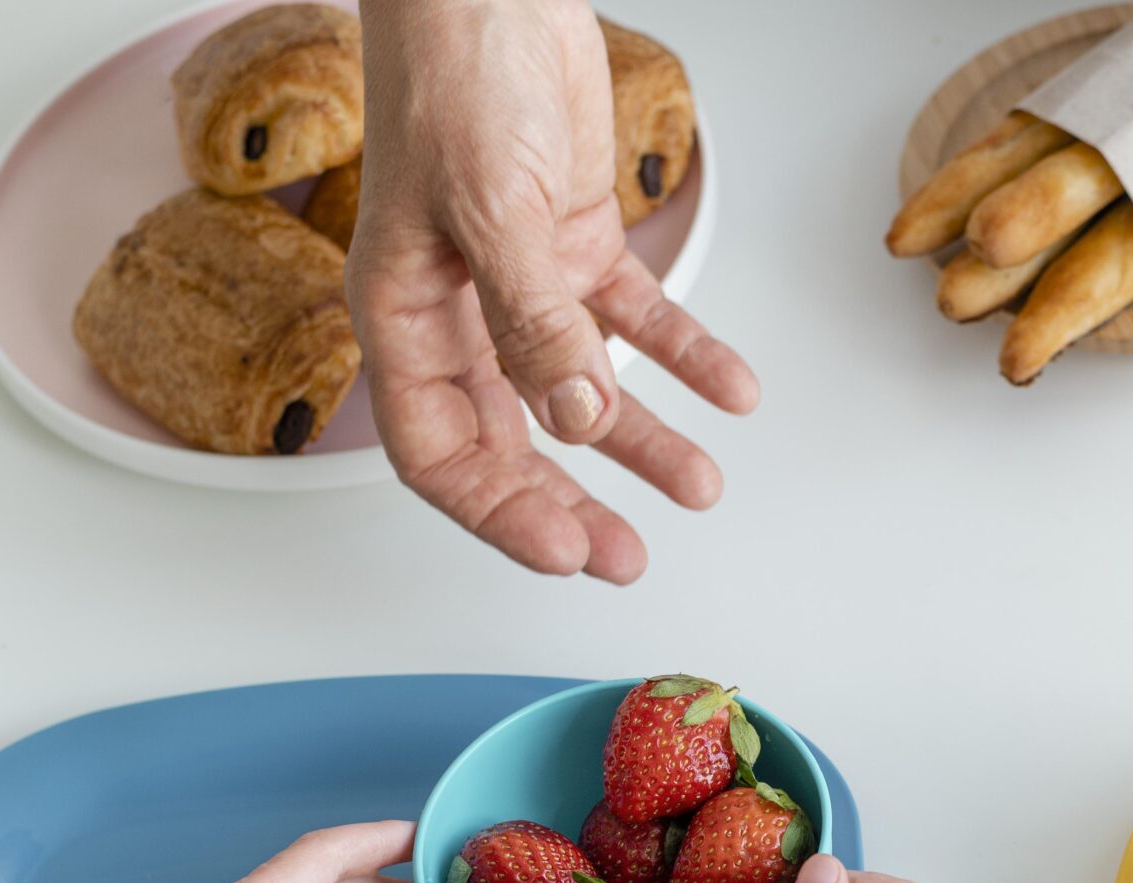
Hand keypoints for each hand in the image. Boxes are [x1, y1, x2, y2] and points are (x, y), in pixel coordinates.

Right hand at [351, 0, 757, 582]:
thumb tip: (578, 418)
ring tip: (698, 487)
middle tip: (628, 557)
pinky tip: (730, 389)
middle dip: (573, 502)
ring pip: (582, 390)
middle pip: (513, 438)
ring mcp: (519, 279)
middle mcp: (457, 310)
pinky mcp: (574, 242)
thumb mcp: (494, 208)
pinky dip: (684, 356)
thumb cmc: (455, 75)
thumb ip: (534, 322)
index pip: (437, 450)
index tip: (564, 550)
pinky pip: (634, 320)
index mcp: (403, 314)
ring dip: (641, 443)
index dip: (497, 510)